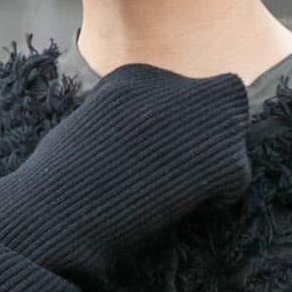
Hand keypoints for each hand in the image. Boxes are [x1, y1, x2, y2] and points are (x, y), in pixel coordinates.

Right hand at [0, 60, 249, 285]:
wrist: (54, 215)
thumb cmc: (58, 187)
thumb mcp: (90, 133)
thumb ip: (129, 124)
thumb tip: (157, 145)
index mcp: (136, 76)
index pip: (185, 92)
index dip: (178, 131)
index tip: (147, 161)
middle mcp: (173, 83)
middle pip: (224, 99)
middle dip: (211, 138)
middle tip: (177, 177)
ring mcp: (201, 119)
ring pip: (233, 140)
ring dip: (211, 170)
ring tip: (165, 194)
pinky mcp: (222, 157)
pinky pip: (236, 182)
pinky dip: (214, 203)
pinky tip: (173, 210)